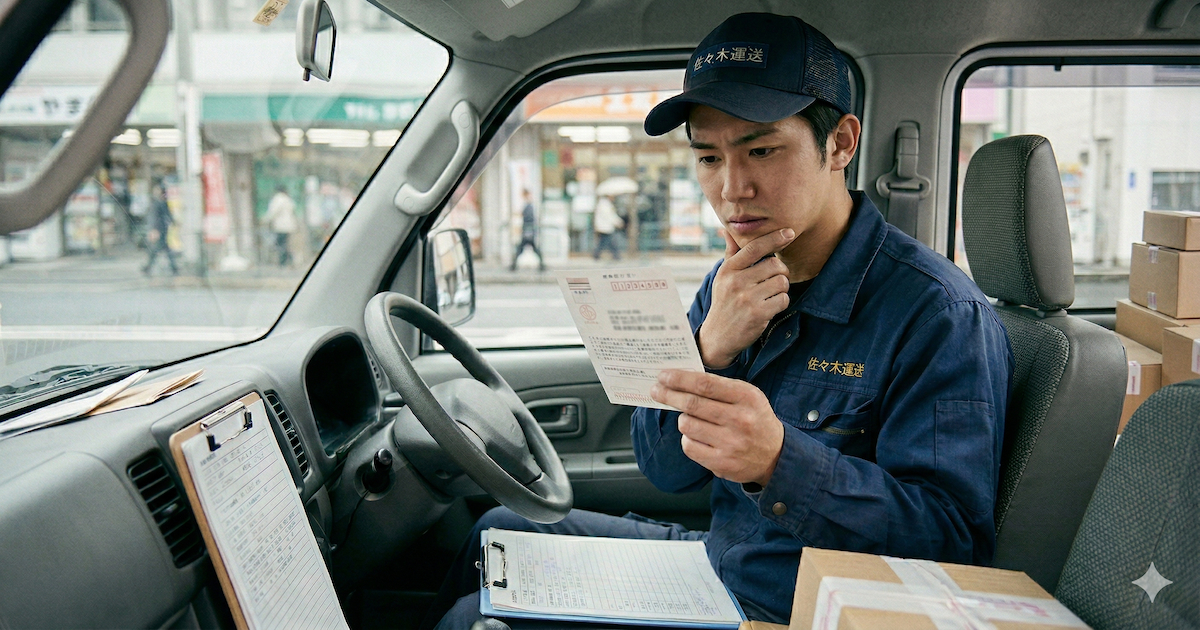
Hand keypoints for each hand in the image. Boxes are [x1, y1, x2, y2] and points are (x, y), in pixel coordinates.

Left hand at [650, 369, 783, 485]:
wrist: (774, 455)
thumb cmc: (754, 419)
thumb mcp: (747, 396)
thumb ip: (718, 387)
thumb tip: (680, 379)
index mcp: (747, 397)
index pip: (705, 384)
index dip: (680, 379)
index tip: (664, 375)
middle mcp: (740, 419)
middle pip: (692, 404)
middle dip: (669, 395)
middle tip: (656, 391)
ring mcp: (731, 443)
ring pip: (687, 424)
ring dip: (682, 418)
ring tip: (689, 418)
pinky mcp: (721, 462)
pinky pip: (689, 445)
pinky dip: (687, 438)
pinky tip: (696, 436)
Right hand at [697, 228, 795, 367]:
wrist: (718, 336)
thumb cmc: (724, 302)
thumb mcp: (723, 278)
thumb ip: (731, 254)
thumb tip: (729, 231)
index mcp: (728, 269)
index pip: (754, 247)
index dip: (774, 238)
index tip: (789, 232)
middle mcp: (736, 282)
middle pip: (774, 265)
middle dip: (781, 272)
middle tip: (774, 280)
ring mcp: (747, 298)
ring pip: (781, 282)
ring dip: (782, 289)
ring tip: (770, 295)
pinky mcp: (758, 313)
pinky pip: (783, 299)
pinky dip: (781, 303)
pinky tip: (770, 307)